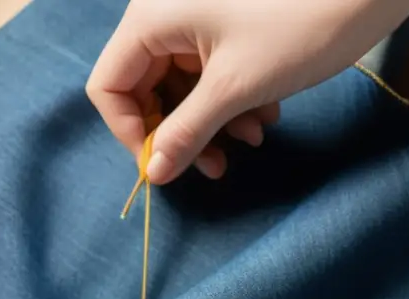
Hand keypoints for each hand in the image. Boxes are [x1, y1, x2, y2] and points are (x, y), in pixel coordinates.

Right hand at [87, 0, 408, 183]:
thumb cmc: (299, 25)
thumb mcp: (236, 88)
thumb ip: (187, 132)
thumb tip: (154, 172)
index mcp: (152, 19)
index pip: (109, 85)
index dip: (131, 132)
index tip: (165, 165)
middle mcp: (166, 15)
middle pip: (146, 88)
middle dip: (181, 132)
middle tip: (218, 166)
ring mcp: (198, 20)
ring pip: (183, 87)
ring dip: (214, 122)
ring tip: (255, 136)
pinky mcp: (228, 27)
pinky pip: (211, 74)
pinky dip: (234, 102)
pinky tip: (266, 114)